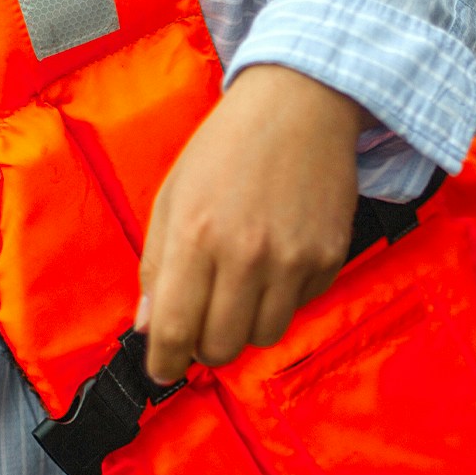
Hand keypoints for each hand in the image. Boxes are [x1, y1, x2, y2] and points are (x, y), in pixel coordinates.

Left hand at [138, 64, 368, 383]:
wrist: (301, 105)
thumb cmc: (230, 146)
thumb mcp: (173, 195)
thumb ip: (156, 266)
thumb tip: (147, 326)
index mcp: (195, 235)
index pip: (173, 328)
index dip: (164, 361)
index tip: (163, 370)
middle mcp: (245, 254)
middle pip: (220, 346)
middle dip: (204, 346)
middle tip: (203, 323)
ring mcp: (292, 259)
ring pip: (263, 336)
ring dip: (246, 325)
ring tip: (242, 287)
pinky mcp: (328, 258)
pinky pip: (300, 307)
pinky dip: (284, 298)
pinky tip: (277, 259)